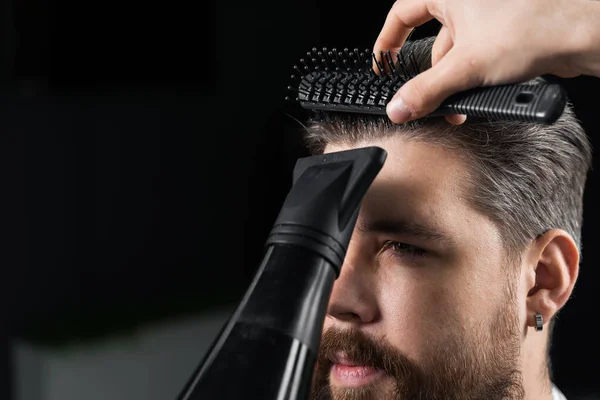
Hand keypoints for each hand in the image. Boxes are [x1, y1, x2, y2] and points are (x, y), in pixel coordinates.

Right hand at [374, 0, 594, 123]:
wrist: (583, 33)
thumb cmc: (532, 27)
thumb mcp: (465, 66)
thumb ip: (425, 91)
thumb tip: (398, 107)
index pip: (402, 13)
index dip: (388, 42)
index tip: (383, 65)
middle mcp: (466, 0)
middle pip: (432, 42)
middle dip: (431, 78)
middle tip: (427, 103)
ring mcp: (487, 15)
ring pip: (457, 53)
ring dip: (454, 83)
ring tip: (460, 108)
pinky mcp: (505, 31)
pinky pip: (477, 56)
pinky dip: (473, 77)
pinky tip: (479, 96)